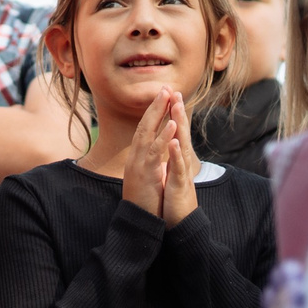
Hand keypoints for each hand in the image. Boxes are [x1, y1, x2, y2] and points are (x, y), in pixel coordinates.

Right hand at [120, 88, 183, 219]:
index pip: (145, 128)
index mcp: (137, 156)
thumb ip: (150, 161)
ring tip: (169, 97)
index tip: (163, 95)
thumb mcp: (146, 176)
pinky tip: (172, 124)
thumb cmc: (144, 200)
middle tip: (165, 87)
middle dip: (155, 105)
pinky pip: (155, 152)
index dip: (153, 111)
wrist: (137, 221)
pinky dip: (164, 136)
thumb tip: (155, 150)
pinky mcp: (146, 174)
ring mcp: (139, 164)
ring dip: (158, 114)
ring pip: (148, 133)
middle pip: (144, 125)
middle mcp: (135, 156)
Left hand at [159, 93, 198, 226]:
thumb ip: (171, 161)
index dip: (171, 114)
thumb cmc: (175, 200)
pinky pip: (178, 167)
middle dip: (177, 111)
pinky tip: (173, 141)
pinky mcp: (180, 185)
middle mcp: (181, 162)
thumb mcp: (170, 176)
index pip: (174, 132)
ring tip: (176, 106)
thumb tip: (169, 147)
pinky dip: (176, 154)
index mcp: (176, 159)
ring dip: (179, 125)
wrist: (181, 224)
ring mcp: (182, 172)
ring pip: (182, 144)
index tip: (168, 95)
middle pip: (180, 132)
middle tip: (175, 90)